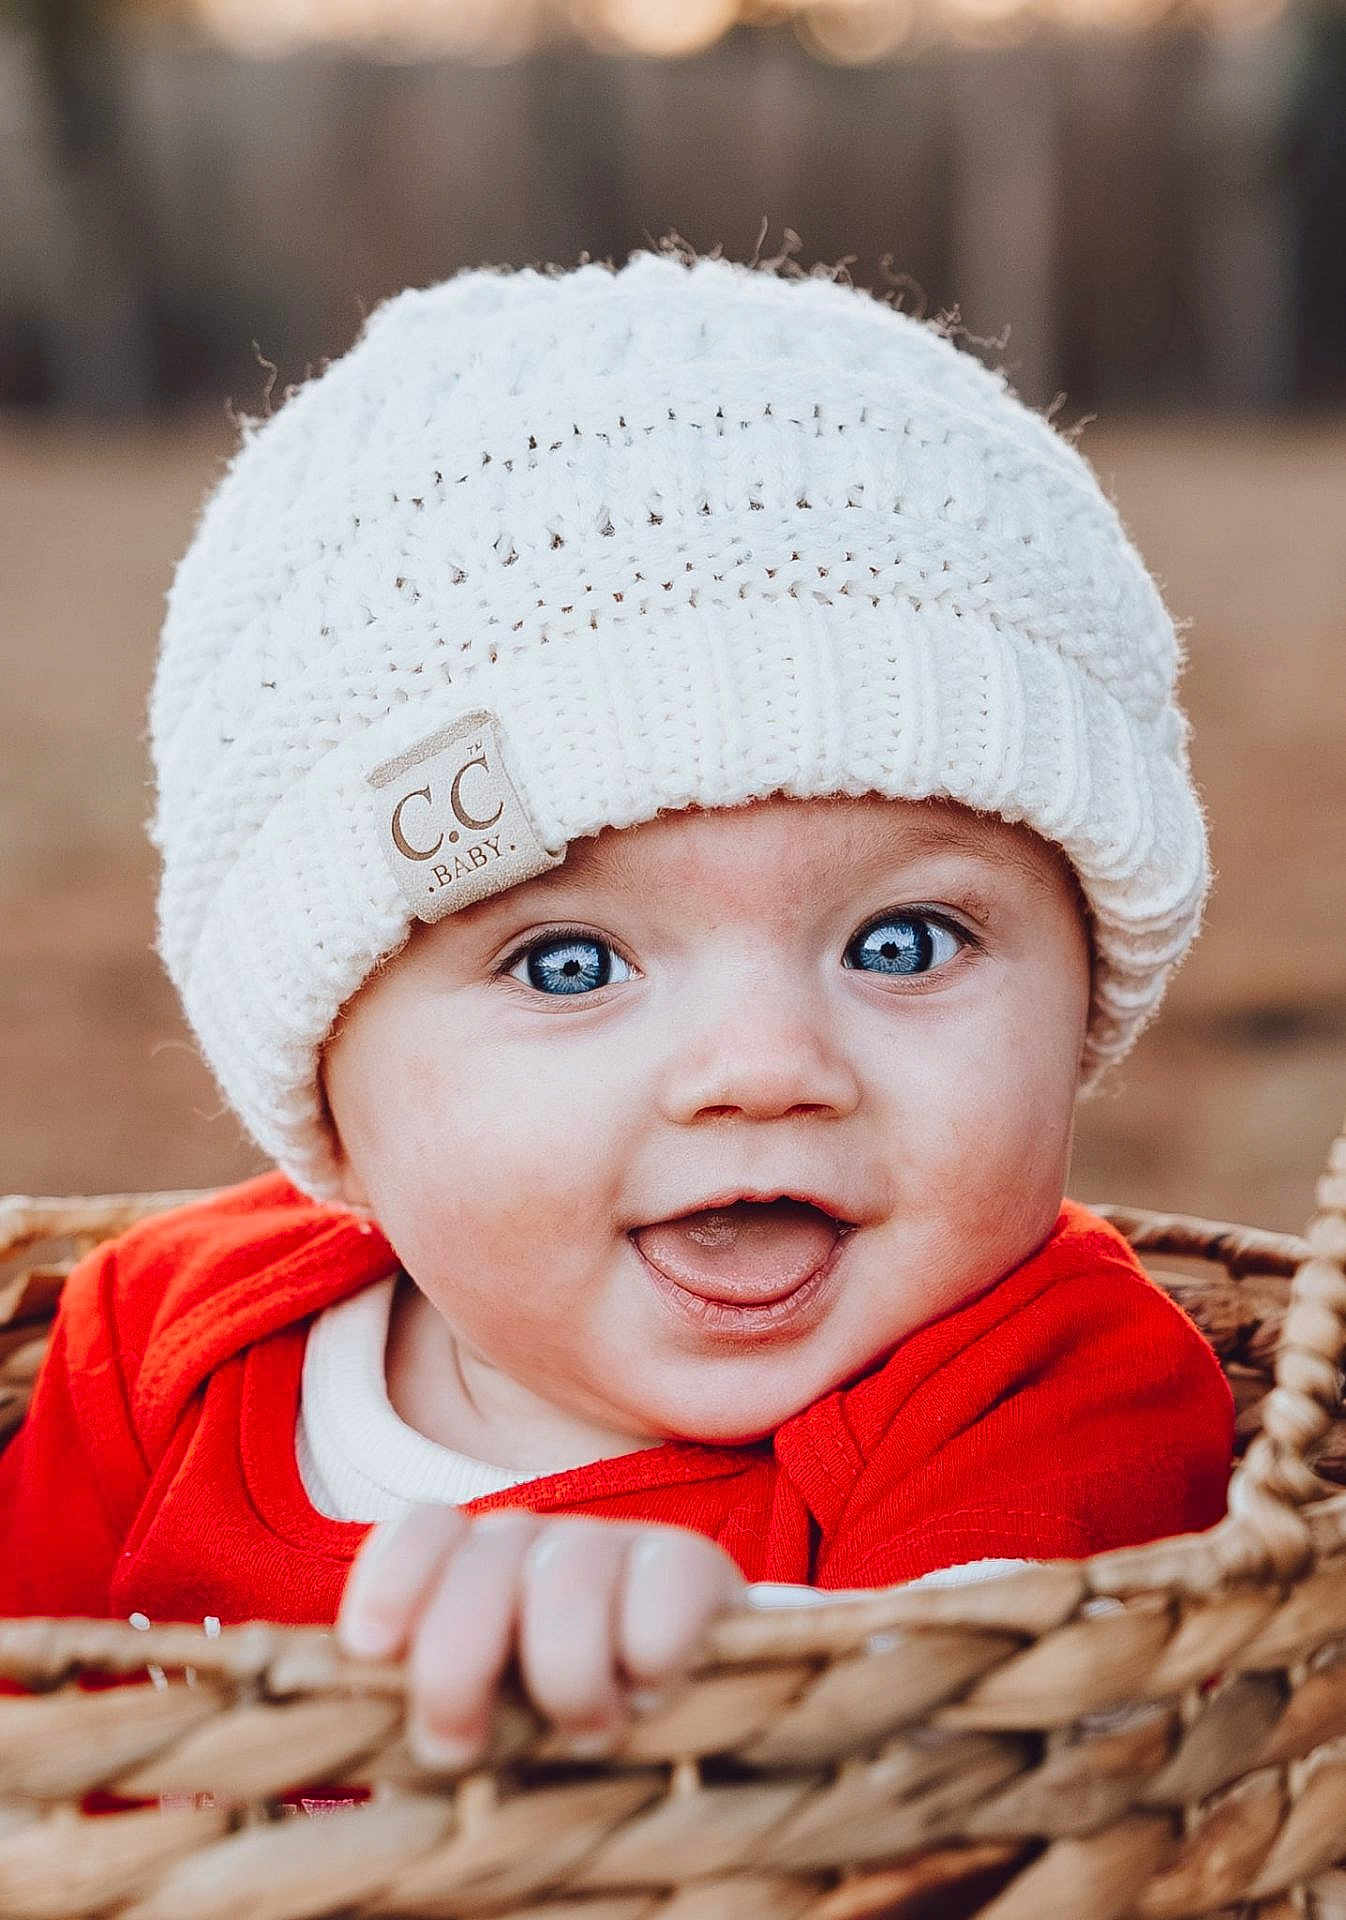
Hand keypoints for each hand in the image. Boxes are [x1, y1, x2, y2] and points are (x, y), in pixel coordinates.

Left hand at [335, 1505, 744, 1767]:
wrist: (681, 1713)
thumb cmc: (552, 1734)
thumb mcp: (478, 1722)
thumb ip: (433, 1701)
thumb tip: (374, 1727)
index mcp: (477, 1567)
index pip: (426, 1529)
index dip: (393, 1579)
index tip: (371, 1649)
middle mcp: (540, 1543)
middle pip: (486, 1558)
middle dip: (458, 1660)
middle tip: (461, 1746)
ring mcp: (616, 1545)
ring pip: (569, 1572)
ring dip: (566, 1672)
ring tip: (582, 1733)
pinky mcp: (692, 1564)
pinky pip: (666, 1579)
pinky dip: (650, 1648)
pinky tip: (649, 1691)